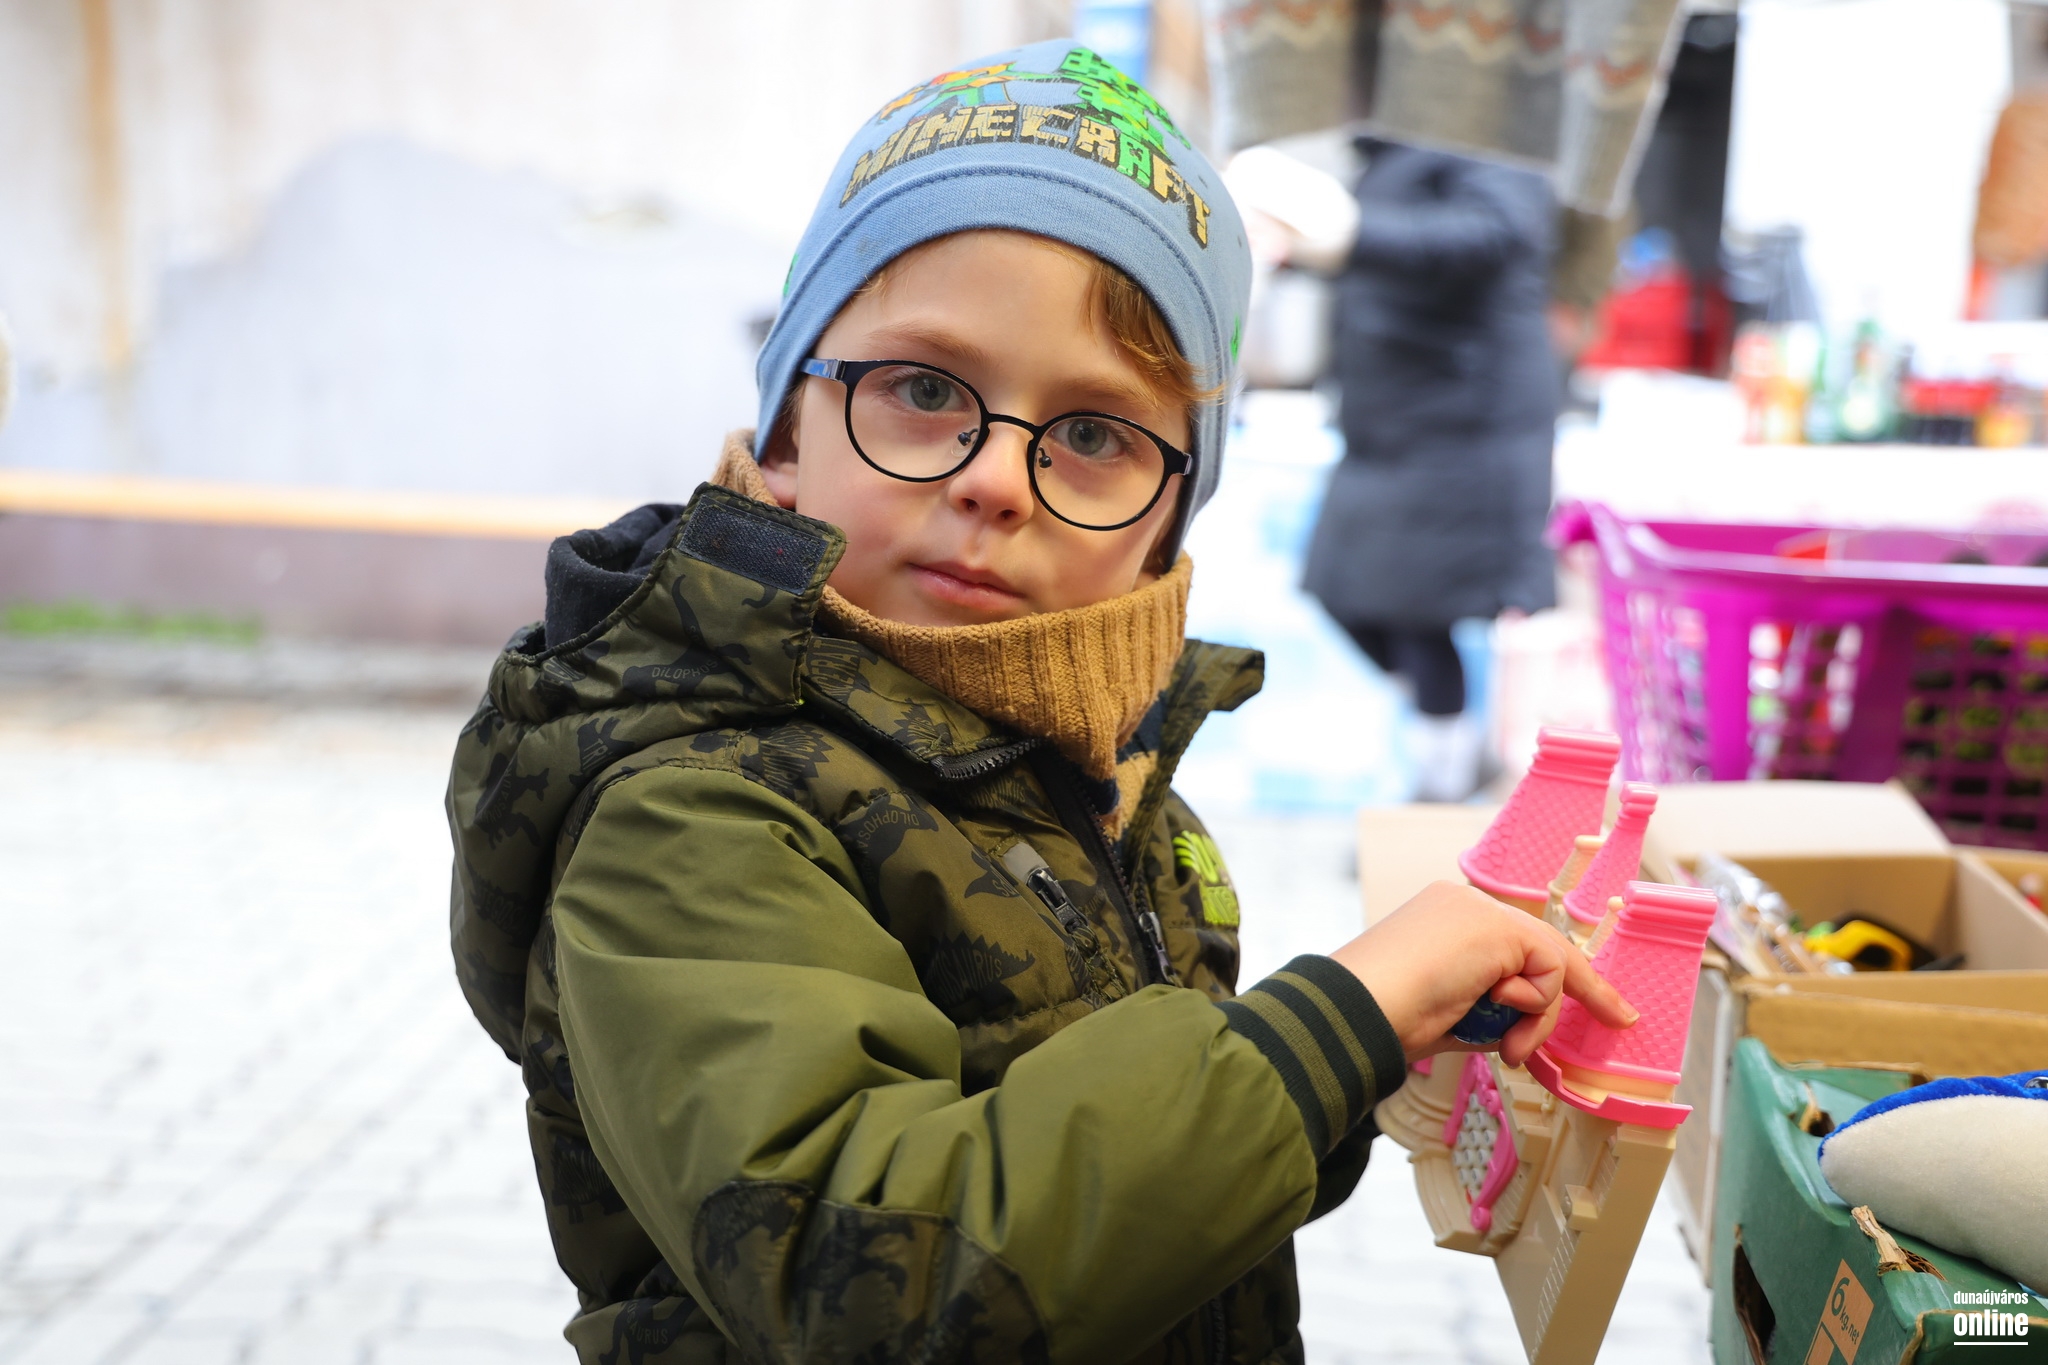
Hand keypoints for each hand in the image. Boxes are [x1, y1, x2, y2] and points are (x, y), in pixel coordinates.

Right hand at [1327, 881, 1636, 1068]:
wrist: (1358, 1011)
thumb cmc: (1390, 1020)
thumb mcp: (1454, 1012)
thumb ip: (1493, 1009)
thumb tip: (1523, 1030)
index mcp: (1445, 919)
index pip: (1516, 943)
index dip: (1553, 976)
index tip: (1600, 1002)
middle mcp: (1463, 904)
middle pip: (1542, 946)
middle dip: (1586, 987)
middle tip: (1622, 1017)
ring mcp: (1479, 910)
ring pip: (1547, 962)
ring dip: (1536, 1015)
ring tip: (1505, 1045)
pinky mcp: (1494, 926)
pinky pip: (1547, 971)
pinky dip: (1534, 1005)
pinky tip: (1498, 1012)